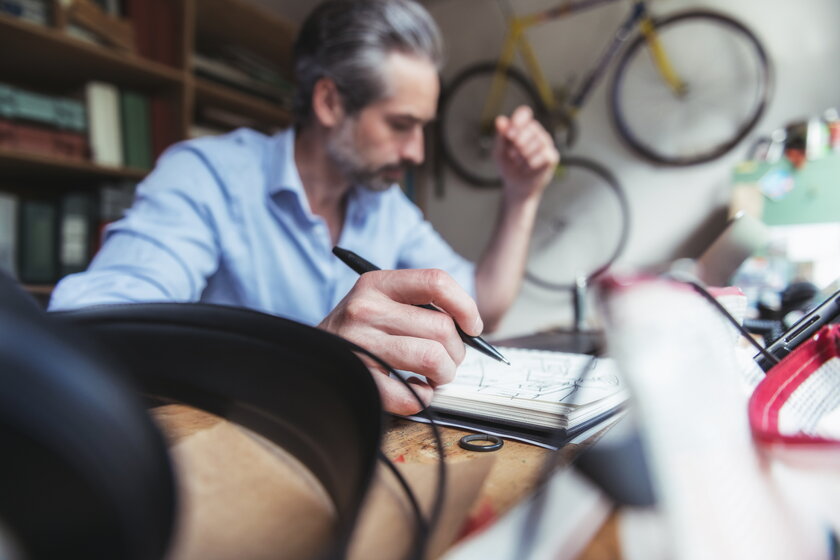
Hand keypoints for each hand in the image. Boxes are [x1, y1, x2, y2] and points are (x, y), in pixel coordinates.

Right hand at [318, 269, 482, 414]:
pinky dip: (421, 398)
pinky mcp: (358, 379)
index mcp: (376, 284)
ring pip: (432, 359)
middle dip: (456, 352)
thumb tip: (470, 329)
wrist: (307, 357)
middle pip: (442, 328)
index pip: (436, 282)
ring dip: (442, 375)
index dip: (465, 305)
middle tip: (446, 360)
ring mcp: (359, 344)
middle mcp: (365, 309)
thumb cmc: (355, 333)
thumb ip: (419, 306)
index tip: (472, 326)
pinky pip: (410, 394)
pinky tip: (414, 391)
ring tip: (432, 377)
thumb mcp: (378, 303)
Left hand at [493, 105, 558, 202]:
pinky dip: (532, 163)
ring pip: (537, 142)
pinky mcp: (552, 156)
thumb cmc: (508, 166)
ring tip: (520, 163)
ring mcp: (546, 144)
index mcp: (523, 127)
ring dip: (523, 156)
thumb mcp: (499, 151)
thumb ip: (500, 136)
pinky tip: (528, 167)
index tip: (509, 134)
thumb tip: (500, 120)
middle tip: (512, 155)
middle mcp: (536, 132)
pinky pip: (543, 154)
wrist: (516, 186)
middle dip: (517, 143)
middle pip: (530, 127)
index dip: (517, 121)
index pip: (524, 113)